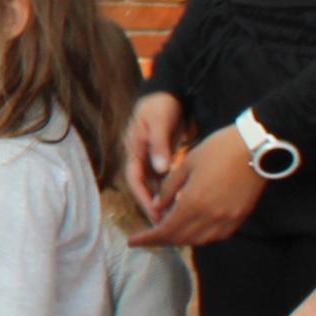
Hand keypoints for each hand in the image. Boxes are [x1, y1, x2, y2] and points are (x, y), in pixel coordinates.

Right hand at [121, 88, 188, 218]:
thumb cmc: (161, 105)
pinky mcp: (161, 156)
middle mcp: (139, 156)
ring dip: (162, 200)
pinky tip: (182, 200)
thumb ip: (159, 145)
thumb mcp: (159, 122)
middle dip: (153, 206)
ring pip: (153, 184)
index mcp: (133, 149)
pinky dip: (170, 190)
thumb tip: (160, 169)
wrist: (168, 90)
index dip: (143, 198)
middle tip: (166, 225)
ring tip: (175, 217)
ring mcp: (150, 157)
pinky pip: (163, 178)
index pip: (135, 179)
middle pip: (143, 186)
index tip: (155, 215)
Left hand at [137, 120, 265, 248]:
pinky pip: (216, 236)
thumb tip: (156, 207)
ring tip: (168, 232)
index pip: (164, 230)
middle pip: (180, 239)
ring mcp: (227, 220)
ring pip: (198, 241)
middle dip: (161, 240)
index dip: (147, 238)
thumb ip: (168, 189)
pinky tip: (193, 229)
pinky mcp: (239, 218)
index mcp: (193, 202)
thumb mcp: (186, 164)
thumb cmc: (218, 150)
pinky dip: (200, 237)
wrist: (256, 148)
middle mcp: (210, 217)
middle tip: (148, 237)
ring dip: (181, 239)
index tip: (132, 241)